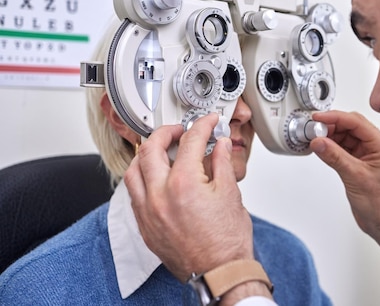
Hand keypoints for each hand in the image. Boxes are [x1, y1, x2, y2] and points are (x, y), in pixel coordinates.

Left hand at [124, 114, 253, 281]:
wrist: (220, 272)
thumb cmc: (227, 242)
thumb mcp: (231, 194)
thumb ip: (222, 163)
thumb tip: (219, 145)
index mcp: (184, 184)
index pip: (190, 141)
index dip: (202, 126)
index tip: (208, 123)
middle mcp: (160, 196)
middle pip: (151, 149)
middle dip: (166, 132)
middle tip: (181, 130)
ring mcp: (148, 212)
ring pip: (133, 170)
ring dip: (146, 154)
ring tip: (162, 150)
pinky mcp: (145, 226)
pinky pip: (133, 193)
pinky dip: (142, 178)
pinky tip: (156, 177)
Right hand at [310, 110, 379, 278]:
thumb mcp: (355, 177)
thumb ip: (335, 157)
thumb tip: (319, 142)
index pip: (356, 122)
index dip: (335, 117)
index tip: (319, 118)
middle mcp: (375, 147)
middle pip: (350, 126)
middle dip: (331, 125)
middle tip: (314, 128)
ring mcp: (366, 154)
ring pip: (345, 136)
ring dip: (329, 136)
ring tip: (315, 138)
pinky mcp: (358, 163)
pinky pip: (342, 148)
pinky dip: (330, 146)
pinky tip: (321, 148)